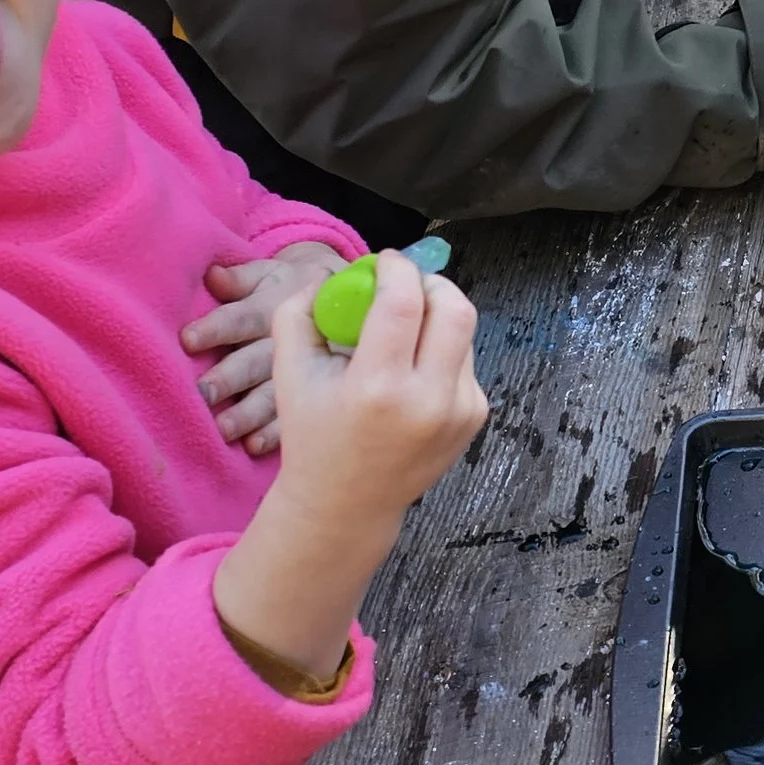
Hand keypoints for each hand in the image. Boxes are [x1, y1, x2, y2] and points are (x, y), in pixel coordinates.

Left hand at [184, 241, 349, 457]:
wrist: (345, 300)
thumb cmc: (290, 287)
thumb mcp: (269, 274)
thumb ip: (240, 279)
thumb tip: (212, 276)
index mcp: (275, 306)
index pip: (242, 317)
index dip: (217, 328)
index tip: (188, 339)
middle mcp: (289, 342)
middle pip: (256, 360)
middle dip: (231, 377)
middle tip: (204, 393)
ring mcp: (306, 371)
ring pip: (274, 393)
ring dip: (250, 412)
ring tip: (224, 428)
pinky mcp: (315, 393)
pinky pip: (294, 416)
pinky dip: (275, 433)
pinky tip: (255, 446)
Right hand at [212, 252, 489, 681]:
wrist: (349, 504)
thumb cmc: (314, 436)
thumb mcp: (289, 375)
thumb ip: (297, 315)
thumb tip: (327, 277)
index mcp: (378, 387)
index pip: (404, 304)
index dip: (397, 270)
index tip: (385, 260)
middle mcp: (428, 400)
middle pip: (456, 310)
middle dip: (432, 283)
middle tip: (408, 283)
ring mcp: (459, 411)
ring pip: (463, 332)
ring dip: (435, 316)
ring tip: (403, 331)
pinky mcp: (474, 417)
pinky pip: (465, 360)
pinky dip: (442, 348)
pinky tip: (414, 367)